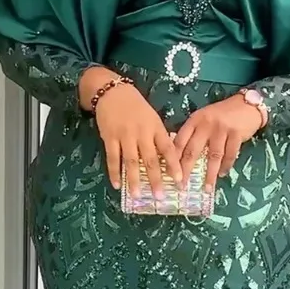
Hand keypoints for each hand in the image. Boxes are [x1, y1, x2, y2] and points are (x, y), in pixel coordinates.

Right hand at [80, 69, 181, 196]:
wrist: (112, 91)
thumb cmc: (135, 105)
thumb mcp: (152, 117)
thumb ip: (158, 136)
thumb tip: (168, 158)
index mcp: (155, 127)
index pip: (168, 149)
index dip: (174, 165)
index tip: (180, 181)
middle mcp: (142, 133)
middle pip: (150, 159)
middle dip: (156, 179)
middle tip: (160, 197)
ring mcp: (124, 136)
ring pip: (131, 162)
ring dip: (134, 180)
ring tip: (138, 196)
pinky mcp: (109, 137)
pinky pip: (112, 158)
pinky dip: (114, 173)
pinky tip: (117, 185)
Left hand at [174, 95, 262, 190]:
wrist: (247, 104)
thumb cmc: (222, 114)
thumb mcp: (204, 118)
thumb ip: (194, 133)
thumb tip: (181, 156)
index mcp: (194, 120)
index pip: (180, 141)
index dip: (173, 158)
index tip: (169, 174)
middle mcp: (206, 124)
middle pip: (193, 150)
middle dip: (186, 170)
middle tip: (181, 186)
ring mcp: (222, 129)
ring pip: (213, 156)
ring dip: (210, 174)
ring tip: (206, 188)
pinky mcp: (236, 134)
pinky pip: (230, 154)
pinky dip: (226, 166)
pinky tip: (222, 174)